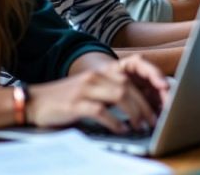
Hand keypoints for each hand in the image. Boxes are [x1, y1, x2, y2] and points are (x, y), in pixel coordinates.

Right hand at [26, 55, 169, 132]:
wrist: (34, 101)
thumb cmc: (67, 98)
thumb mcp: (93, 89)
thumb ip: (114, 92)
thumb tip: (143, 105)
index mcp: (103, 71)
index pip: (134, 68)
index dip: (152, 76)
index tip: (165, 90)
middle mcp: (96, 76)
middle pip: (130, 86)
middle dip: (146, 105)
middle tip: (156, 120)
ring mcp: (86, 88)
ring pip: (119, 96)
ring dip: (135, 112)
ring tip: (142, 126)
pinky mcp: (75, 104)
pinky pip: (101, 111)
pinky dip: (114, 122)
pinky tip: (122, 130)